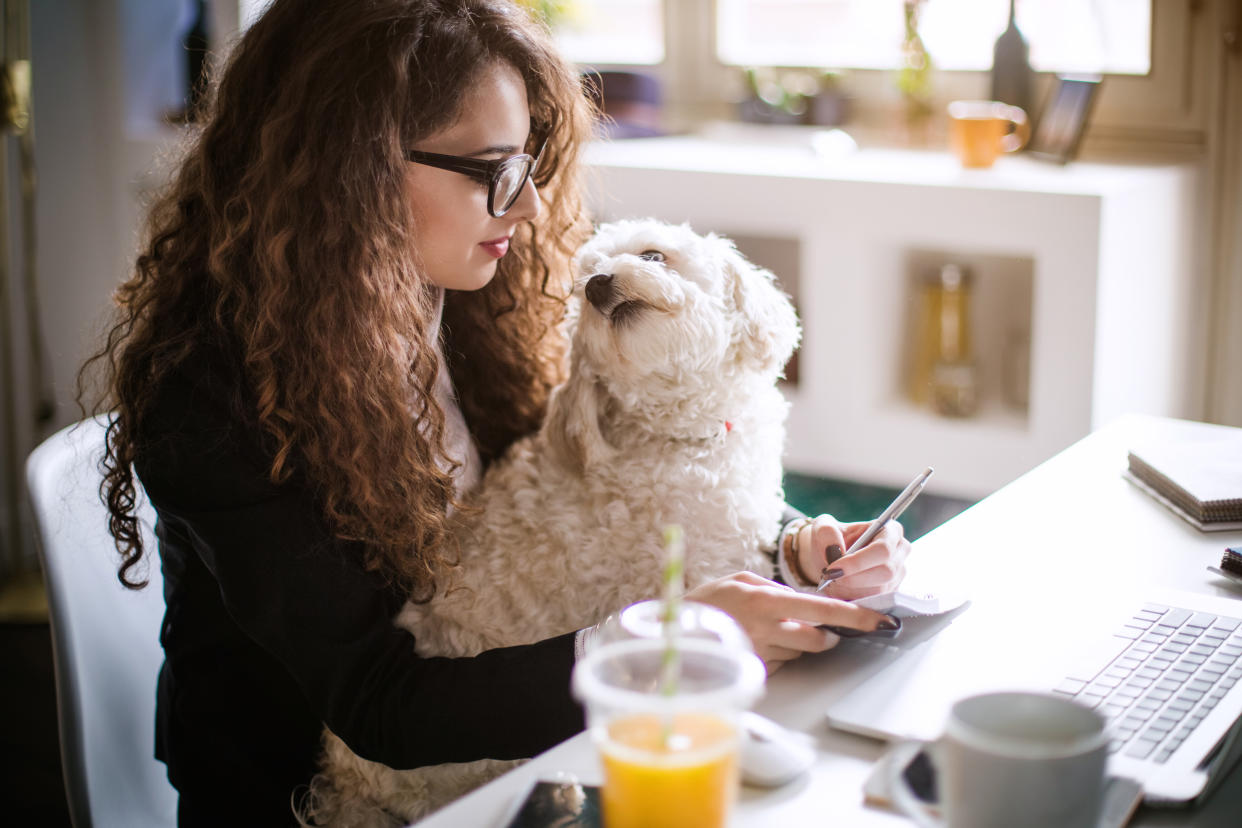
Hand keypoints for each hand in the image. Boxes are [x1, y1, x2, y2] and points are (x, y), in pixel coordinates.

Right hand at [684, 571, 898, 673]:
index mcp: (767, 601)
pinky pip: (782, 663)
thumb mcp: (740, 581)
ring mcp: (762, 655)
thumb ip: (776, 588)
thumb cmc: (706, 603)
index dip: (855, 617)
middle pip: (819, 639)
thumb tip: (805, 600)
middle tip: (813, 624)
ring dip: (796, 642)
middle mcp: (767, 630)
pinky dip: (778, 653)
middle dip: (824, 634)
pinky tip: (757, 642)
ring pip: (801, 652)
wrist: (672, 634)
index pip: (823, 611)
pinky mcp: (756, 672)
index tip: (880, 621)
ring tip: (768, 629)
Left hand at [794, 515, 909, 599]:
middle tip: (830, 578)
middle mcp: (900, 552)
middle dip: (854, 579)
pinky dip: (852, 598)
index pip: (883, 549)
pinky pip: (874, 602)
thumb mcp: (822, 527)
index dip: (858, 562)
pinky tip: (838, 589)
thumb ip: (826, 532)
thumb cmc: (830, 538)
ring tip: (831, 582)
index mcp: (890, 531)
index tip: (833, 568)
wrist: (828, 557)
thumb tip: (833, 551)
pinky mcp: (890, 593)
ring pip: (879, 591)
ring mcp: (898, 575)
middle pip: (886, 572)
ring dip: (850, 590)